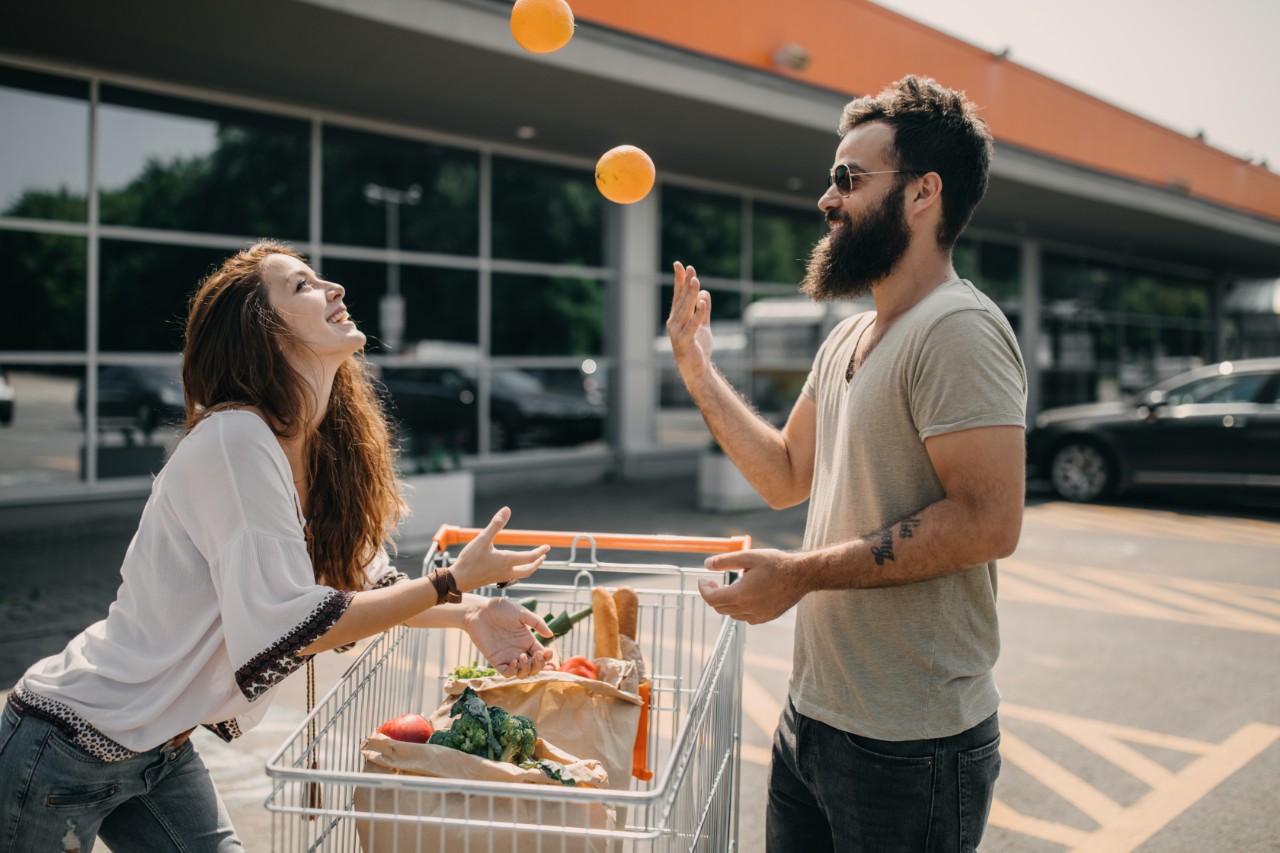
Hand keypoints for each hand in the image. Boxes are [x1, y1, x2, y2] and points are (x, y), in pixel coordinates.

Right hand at [450, 507, 548, 592]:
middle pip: (528, 570)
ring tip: (531, 561)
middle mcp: (506, 570)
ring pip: (520, 574)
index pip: (530, 557)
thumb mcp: (482, 539)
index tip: (547, 547)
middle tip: (543, 556)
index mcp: (507, 561)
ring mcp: (500, 577)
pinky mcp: (493, 579)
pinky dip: (517, 570)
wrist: (457, 581)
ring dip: (528, 567)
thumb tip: (507, 510)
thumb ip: (495, 525)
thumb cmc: (469, 560)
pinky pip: (511, 576)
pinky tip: (511, 566)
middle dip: (537, 563)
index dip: (540, 552)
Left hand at [463, 596, 554, 677]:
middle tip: (536, 655)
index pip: (541, 654)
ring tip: (522, 656)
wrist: (478, 611)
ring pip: (523, 673)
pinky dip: (514, 671)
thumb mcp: (522, 613)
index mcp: (527, 640)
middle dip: (539, 665)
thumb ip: (537, 623)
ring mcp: (508, 656)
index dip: (547, 657)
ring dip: (527, 669)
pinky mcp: (496, 660)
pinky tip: (514, 661)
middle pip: (534, 667)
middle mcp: (519, 650)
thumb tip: (550, 635)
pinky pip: (508, 673)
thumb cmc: (500, 609)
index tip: (547, 652)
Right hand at [666, 261, 714, 381]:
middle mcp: (674, 323)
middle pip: (681, 299)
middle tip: (691, 269)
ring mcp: (677, 332)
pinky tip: (703, 302)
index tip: (680, 265)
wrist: (697, 370)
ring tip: (696, 281)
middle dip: (686, 283)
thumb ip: (703, 311)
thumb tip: (705, 293)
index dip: (679, 280)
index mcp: (677, 318)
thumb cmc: (697, 348)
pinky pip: (691, 325)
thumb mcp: (702, 326)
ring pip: (685, 310)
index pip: (678, 295)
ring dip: (690, 295)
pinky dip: (697, 314)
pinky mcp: (685, 341)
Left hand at [698, 549, 805, 624]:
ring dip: (727, 601)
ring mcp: (758, 616)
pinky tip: (746, 594)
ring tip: (733, 585)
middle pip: (720, 608)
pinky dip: (740, 608)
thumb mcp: (749, 556)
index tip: (703, 580)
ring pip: (732, 613)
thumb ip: (725, 561)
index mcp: (741, 594)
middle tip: (714, 581)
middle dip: (713, 594)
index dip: (703, 589)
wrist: (802, 575)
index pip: (712, 599)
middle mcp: (748, 609)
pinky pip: (745, 617)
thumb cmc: (776, 563)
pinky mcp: (766, 617)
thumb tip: (706, 565)